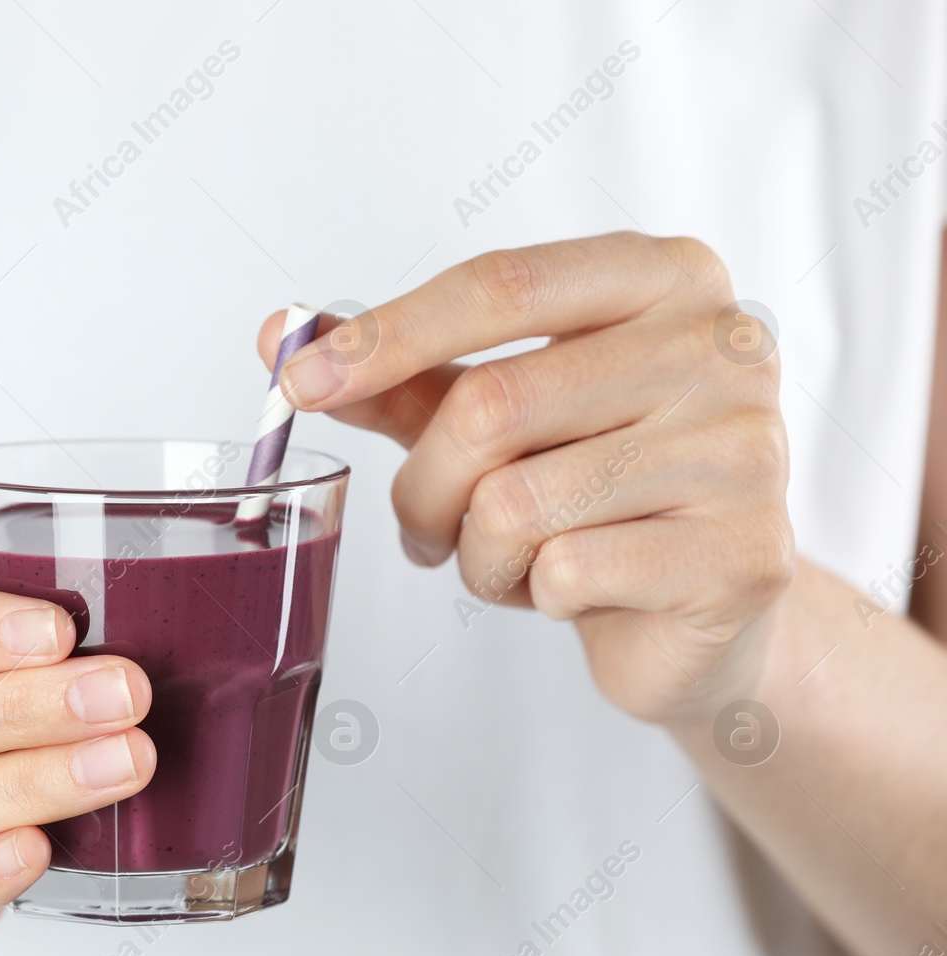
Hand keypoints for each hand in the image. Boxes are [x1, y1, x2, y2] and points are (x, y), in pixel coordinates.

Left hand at [258, 232, 793, 720]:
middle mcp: (723, 346)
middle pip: (494, 405)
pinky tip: (574, 589)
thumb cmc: (594, 488)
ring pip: (518, 504)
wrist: (702, 606)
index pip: (501, 286)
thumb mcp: (498, 412)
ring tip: (514, 558)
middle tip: (421, 526)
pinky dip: (536, 596)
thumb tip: (282, 334)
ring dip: (477, 553)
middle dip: (424, 486)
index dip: (386, 337)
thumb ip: (401, 372)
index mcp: (667, 277)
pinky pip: (567, 573)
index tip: (298, 383)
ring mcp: (746, 450)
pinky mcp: (746, 554)